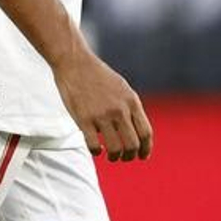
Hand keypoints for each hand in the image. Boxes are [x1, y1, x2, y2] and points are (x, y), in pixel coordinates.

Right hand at [53, 44, 152, 161]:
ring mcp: (101, 115)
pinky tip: (97, 149)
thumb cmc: (98, 75)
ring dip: (114, 156)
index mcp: (131, 102)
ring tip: (111, 156)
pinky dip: (97, 152)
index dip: (146, 148)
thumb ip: (130, 107)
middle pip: (132, 144)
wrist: (75, 62)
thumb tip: (136, 129)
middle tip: (124, 158)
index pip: (145, 133)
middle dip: (130, 156)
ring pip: (115, 148)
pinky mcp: (84, 119)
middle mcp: (119, 110)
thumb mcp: (122, 88)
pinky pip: (94, 145)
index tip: (143, 156)